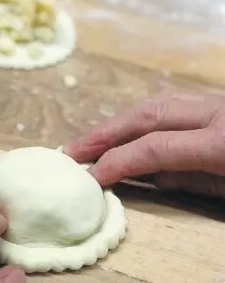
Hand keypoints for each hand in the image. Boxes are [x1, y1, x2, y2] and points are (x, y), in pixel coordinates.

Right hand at [64, 90, 224, 197]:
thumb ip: (192, 182)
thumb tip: (153, 178)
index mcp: (222, 142)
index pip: (153, 149)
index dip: (116, 161)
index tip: (90, 177)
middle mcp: (214, 113)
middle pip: (144, 114)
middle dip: (103, 133)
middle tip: (72, 151)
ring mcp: (213, 101)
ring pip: (154, 103)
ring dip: (117, 123)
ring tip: (90, 141)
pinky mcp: (213, 100)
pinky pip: (169, 103)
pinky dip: (140, 117)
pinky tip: (125, 130)